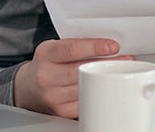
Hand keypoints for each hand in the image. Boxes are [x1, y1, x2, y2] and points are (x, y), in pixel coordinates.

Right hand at [13, 38, 132, 117]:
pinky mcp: (60, 111)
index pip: (71, 49)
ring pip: (87, 87)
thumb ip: (76, 44)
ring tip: (121, 72)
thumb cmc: (48, 64)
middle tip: (127, 58)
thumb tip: (108, 44)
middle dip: (108, 64)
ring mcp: (52, 96)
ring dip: (107, 80)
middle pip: (82, 70)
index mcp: (45, 54)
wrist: (27, 88)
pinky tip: (108, 87)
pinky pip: (85, 102)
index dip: (94, 47)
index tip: (113, 46)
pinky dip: (99, 94)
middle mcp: (46, 76)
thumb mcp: (55, 48)